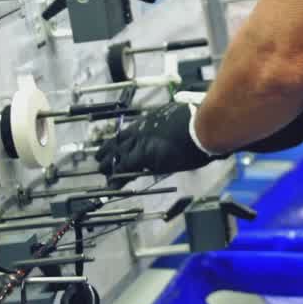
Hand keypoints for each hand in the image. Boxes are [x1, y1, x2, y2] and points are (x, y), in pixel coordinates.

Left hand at [95, 102, 214, 178]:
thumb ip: (172, 126)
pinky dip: (118, 179)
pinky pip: (126, 169)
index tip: (113, 144)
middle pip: (119, 141)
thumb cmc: (199, 121)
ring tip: (102, 171)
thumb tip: (174, 132)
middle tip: (101, 157)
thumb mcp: (180, 118)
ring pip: (119, 155)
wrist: (202, 126)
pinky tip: (112, 185)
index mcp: (151, 121)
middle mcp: (142, 130)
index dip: (119, 139)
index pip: (129, 132)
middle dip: (109, 150)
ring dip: (109, 164)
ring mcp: (143, 143)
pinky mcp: (146, 157)